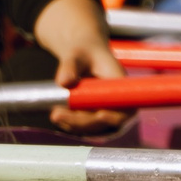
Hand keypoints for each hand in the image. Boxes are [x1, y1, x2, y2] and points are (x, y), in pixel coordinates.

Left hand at [37, 0, 130, 133]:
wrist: (81, 55)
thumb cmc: (84, 51)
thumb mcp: (76, 54)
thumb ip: (70, 66)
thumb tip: (64, 81)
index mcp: (121, 86)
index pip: (125, 109)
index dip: (116, 117)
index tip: (100, 115)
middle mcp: (117, 103)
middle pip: (105, 124)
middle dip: (82, 123)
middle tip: (57, 115)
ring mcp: (106, 112)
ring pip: (92, 128)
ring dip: (73, 125)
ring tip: (55, 113)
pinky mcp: (93, 117)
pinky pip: (83, 127)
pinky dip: (70, 123)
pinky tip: (57, 112)